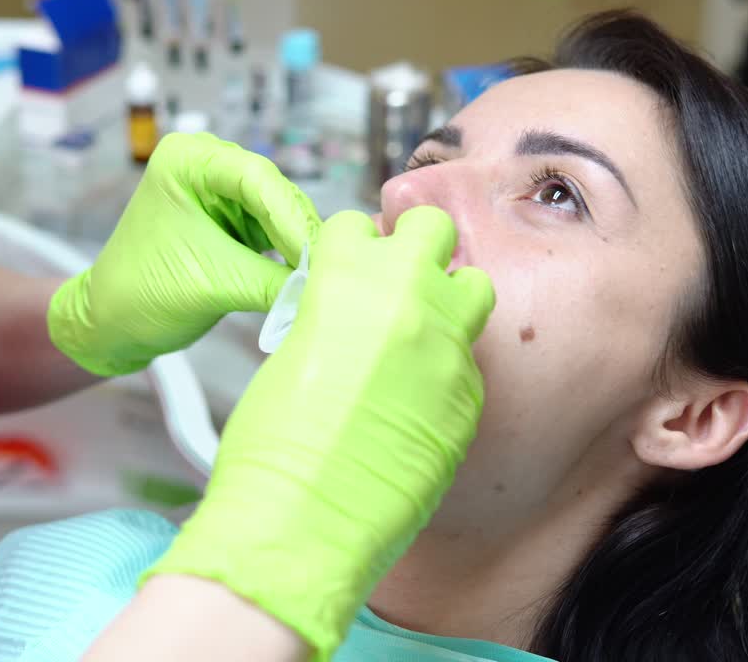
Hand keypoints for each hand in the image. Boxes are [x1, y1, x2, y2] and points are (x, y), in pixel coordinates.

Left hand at [48, 133, 320, 375]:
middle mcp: (209, 165)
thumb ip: (275, 282)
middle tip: (333, 270)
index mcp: (188, 160)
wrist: (112, 322)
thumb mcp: (214, 284)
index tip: (319, 256)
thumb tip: (329, 286)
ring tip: (325, 278)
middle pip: (276, 193)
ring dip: (302, 247)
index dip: (292, 218)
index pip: (257, 178)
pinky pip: (277, 233)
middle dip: (302, 234)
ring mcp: (224, 193)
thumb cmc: (141, 294)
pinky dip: (292, 257)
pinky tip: (309, 277)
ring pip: (283, 214)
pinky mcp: (237, 221)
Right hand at [144, 207, 495, 658]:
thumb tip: (347, 315)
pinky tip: (417, 405)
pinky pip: (468, 363)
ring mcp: (448, 347)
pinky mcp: (470, 396)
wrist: (303, 523)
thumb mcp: (287, 354)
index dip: (353, 246)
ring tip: (419, 337)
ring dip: (449, 301)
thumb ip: (329, 316)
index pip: (360, 224)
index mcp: (346, 278)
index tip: (351, 265)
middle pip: (434, 230)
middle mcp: (408, 298)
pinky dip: (447, 372)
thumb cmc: (272, 448)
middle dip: (416, 247)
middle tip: (398, 280)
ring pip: (475, 287)